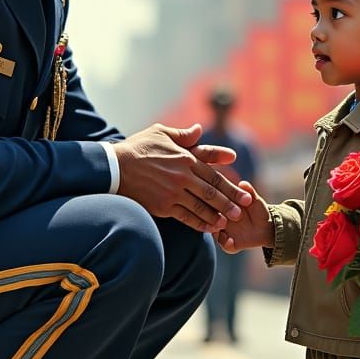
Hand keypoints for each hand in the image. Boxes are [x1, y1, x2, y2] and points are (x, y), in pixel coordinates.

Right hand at [113, 123, 252, 233]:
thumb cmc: (137, 147)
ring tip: (230, 221)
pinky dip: (199, 224)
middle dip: (230, 201)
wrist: (114, 167)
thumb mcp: (161, 133)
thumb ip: (183, 135)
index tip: (245, 190)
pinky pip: (186, 217)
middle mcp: (183, 176)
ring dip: (218, 215)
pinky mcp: (163, 206)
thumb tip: (199, 129)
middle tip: (244, 208)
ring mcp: (173, 193)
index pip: (213, 173)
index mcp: (185, 158)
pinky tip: (209, 229)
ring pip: (202, 207)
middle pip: (212, 192)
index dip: (231, 183)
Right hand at [217, 180, 274, 252]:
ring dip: (214, 229)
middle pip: (208, 216)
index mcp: (221, 204)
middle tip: (219, 213)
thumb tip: (243, 184)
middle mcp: (219, 218)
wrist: (266, 225)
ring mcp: (223, 231)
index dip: (212, 200)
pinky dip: (225, 243)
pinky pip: (224, 245)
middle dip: (210, 215)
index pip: (211, 201)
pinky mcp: (230, 243)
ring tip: (221, 227)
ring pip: (212, 231)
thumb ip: (248, 191)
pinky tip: (230, 241)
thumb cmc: (256, 208)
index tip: (218, 199)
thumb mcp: (253, 198)